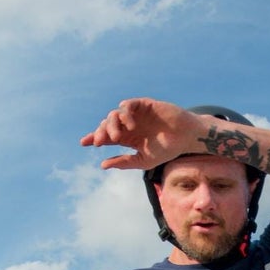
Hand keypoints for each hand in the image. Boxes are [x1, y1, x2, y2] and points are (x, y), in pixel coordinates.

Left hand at [81, 99, 202, 169]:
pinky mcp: (144, 105)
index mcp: (128, 137)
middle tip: (100, 142)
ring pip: (114, 114)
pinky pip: (128, 105)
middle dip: (101, 133)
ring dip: (112, 125)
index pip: (107, 136)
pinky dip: (125, 113)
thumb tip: (102, 165)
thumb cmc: (167, 149)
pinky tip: (129, 125)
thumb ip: (124, 162)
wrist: (185, 137)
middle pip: (107, 124)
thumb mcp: (143, 160)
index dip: (94, 137)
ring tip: (116, 136)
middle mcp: (129, 124)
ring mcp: (136, 114)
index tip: (84, 143)